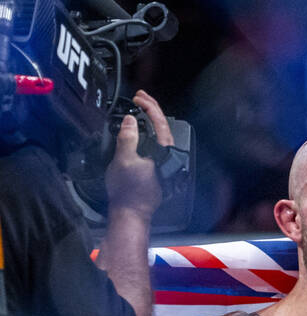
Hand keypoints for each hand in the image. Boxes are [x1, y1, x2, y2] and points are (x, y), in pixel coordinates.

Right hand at [105, 90, 172, 219]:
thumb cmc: (128, 190)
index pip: (160, 124)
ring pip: (160, 135)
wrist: (131, 212)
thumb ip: (128, 138)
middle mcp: (166, 157)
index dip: (150, 108)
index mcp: (163, 153)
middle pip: (163, 127)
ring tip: (140, 107)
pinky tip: (141, 128)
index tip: (138, 98)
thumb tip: (130, 120)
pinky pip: (155, 143)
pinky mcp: (157, 167)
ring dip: (151, 119)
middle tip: (140, 96)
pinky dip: (148, 132)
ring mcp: (162, 162)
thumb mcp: (123, 160)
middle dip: (152, 109)